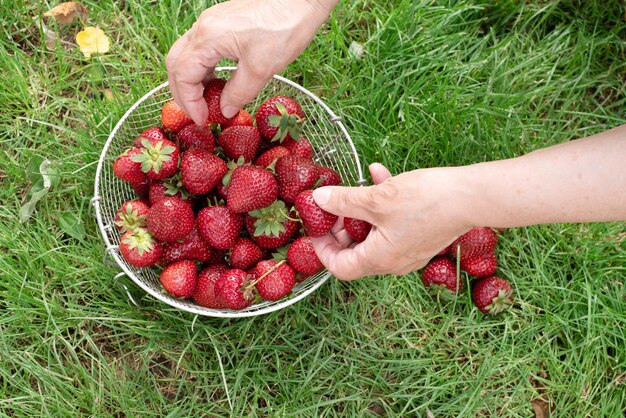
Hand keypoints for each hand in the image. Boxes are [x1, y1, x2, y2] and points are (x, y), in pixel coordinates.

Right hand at [166, 0, 336, 124]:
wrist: (301, 0)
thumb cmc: (284, 27)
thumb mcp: (261, 69)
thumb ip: (238, 93)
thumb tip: (225, 110)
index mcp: (208, 38)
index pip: (183, 76)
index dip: (189, 103)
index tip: (203, 120)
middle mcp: (204, 27)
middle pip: (177, 64)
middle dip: (184, 93)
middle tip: (199, 114)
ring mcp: (212, 23)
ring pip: (188, 55)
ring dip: (194, 81)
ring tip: (209, 102)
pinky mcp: (224, 23)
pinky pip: (203, 48)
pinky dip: (205, 69)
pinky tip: (220, 82)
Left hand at [310, 163, 473, 279]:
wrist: (472, 196)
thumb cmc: (425, 201)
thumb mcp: (376, 199)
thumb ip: (344, 201)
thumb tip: (318, 199)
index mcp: (380, 259)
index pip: (340, 268)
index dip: (322, 250)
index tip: (315, 229)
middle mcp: (394, 262)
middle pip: (355, 251)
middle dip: (341, 226)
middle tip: (334, 205)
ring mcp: (409, 250)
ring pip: (374, 234)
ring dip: (361, 211)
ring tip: (356, 186)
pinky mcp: (421, 236)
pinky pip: (393, 224)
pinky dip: (382, 204)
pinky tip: (378, 174)